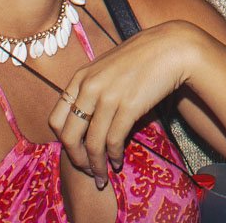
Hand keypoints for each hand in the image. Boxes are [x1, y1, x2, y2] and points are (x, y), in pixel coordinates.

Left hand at [51, 21, 203, 188]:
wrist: (170, 48)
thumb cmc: (139, 59)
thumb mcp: (105, 68)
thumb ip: (90, 89)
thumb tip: (81, 120)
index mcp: (79, 78)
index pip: (56, 120)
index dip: (63, 142)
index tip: (75, 152)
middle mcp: (89, 87)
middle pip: (69, 136)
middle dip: (77, 160)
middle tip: (87, 171)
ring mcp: (108, 97)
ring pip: (92, 144)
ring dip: (97, 166)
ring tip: (102, 176)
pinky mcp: (129, 106)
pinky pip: (114, 140)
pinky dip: (114, 156)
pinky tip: (118, 161)